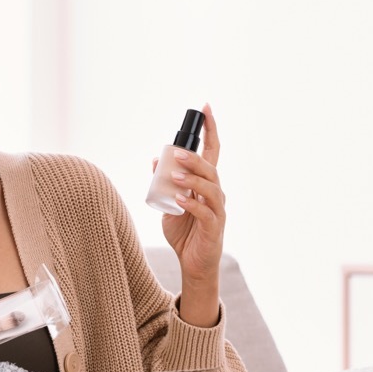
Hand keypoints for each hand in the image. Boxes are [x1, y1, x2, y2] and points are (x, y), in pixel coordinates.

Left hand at [155, 103, 225, 326]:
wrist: (192, 263)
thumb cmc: (184, 232)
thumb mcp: (168, 204)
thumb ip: (163, 184)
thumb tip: (155, 161)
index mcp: (205, 184)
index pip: (212, 151)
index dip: (210, 129)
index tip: (206, 107)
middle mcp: (215, 193)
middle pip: (211, 168)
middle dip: (195, 157)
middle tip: (176, 152)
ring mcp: (217, 210)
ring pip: (212, 187)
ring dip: (193, 178)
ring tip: (175, 174)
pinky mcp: (214, 227)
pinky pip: (206, 212)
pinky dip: (192, 204)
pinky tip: (179, 199)